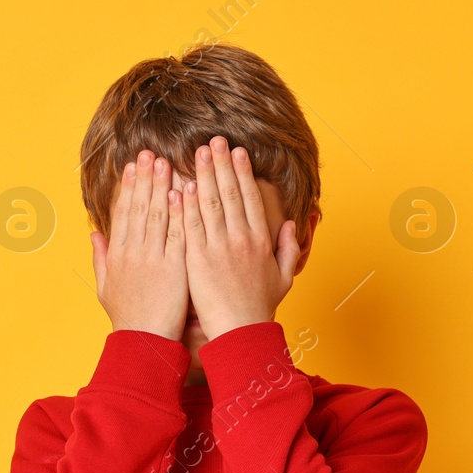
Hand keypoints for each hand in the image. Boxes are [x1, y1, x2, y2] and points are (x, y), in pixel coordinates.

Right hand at [91, 150, 186, 339]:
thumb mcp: (104, 288)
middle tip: (149, 154)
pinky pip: (175, 234)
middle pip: (138, 208)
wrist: (143, 343)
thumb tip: (93, 234)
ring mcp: (152, 259)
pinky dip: (177, 213)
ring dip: (160, 187)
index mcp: (117, 255)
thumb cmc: (127, 318)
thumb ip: (100, 258)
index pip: (122, 213)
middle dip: (144, 179)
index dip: (128, 188)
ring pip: (156, 215)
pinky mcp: (173, 268)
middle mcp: (132, 253)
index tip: (132, 167)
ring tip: (165, 163)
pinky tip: (181, 192)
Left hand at [181, 136, 298, 338]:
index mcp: (260, 241)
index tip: (238, 152)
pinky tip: (182, 185)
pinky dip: (187, 204)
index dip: (243, 172)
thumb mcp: (283, 277)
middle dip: (222, 164)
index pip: (250, 198)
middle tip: (214, 140)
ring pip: (209, 203)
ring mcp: (218, 248)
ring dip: (204, 175)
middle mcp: (240, 239)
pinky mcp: (198, 260)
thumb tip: (289, 224)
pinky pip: (191, 226)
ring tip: (198, 152)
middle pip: (229, 193)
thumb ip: (288, 248)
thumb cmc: (260, 308)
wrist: (241, 332)